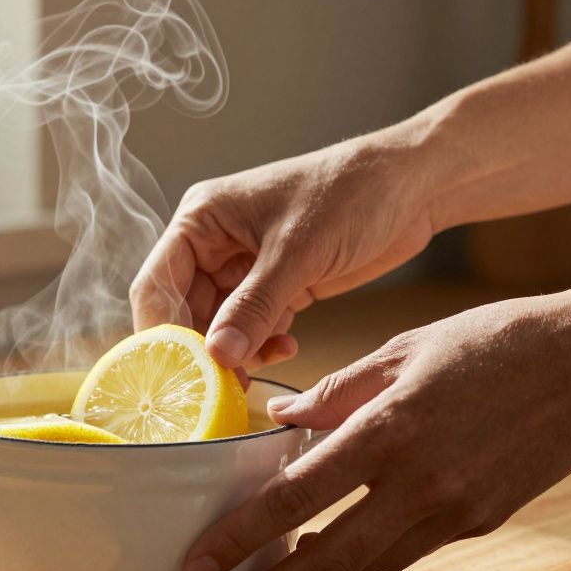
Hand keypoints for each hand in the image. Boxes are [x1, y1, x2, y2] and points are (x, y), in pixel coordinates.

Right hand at [130, 129, 438, 369]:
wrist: (413, 186)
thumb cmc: (352, 191)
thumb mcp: (297, 252)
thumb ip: (254, 306)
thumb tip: (217, 356)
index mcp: (201, 219)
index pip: (157, 284)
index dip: (162, 332)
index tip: (181, 372)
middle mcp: (213, 243)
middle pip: (183, 311)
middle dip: (201, 350)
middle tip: (221, 385)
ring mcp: (244, 266)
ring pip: (218, 325)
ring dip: (235, 352)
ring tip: (259, 368)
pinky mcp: (275, 285)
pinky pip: (252, 327)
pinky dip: (263, 344)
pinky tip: (288, 346)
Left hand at [183, 291, 570, 570]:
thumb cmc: (494, 343)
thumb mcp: (402, 350)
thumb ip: (337, 389)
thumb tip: (284, 415)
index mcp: (389, 430)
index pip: (297, 497)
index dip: (243, 537)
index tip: (202, 562)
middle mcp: (420, 482)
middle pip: (330, 561)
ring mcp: (454, 510)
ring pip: (370, 570)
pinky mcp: (480, 522)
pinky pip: (408, 552)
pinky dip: (364, 561)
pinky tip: (332, 558)